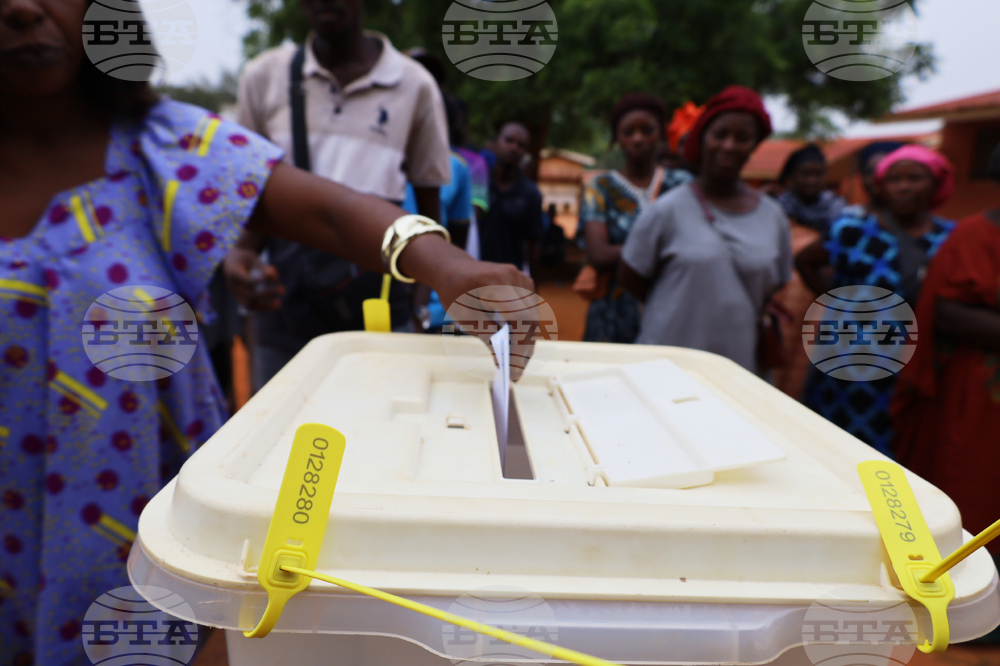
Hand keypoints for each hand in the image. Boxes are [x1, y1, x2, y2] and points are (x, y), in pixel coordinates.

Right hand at [222, 247, 284, 311]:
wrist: (231, 261)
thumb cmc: (244, 257)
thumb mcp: (252, 258)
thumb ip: (262, 267)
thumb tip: (274, 277)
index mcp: (234, 274)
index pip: (248, 281)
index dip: (262, 281)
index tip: (275, 278)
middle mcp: (233, 286)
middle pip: (249, 295)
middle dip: (267, 294)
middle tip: (282, 289)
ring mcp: (235, 294)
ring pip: (249, 304)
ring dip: (265, 305)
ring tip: (279, 303)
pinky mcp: (240, 298)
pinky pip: (251, 307)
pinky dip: (264, 308)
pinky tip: (276, 306)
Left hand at [432, 256, 540, 380]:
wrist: (454, 269)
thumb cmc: (455, 292)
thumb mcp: (464, 316)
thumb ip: (486, 335)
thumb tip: (504, 360)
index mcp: (496, 282)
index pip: (519, 318)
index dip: (520, 346)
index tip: (514, 370)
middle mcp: (514, 277)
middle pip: (529, 319)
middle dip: (524, 349)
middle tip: (516, 374)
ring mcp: (522, 279)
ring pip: (533, 318)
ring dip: (526, 343)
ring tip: (517, 366)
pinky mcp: (525, 285)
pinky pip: (530, 312)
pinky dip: (525, 331)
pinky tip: (518, 350)